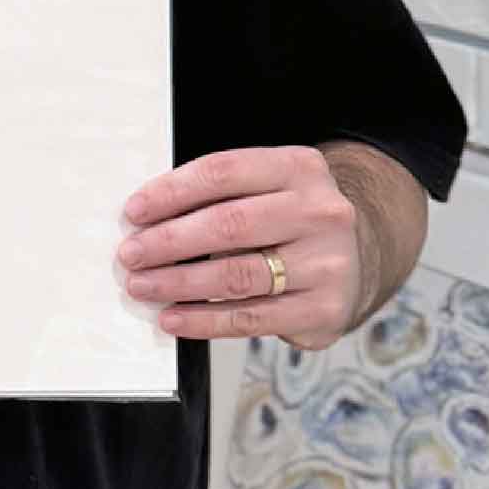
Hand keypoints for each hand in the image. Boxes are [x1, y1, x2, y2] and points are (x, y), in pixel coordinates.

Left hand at [116, 145, 361, 349]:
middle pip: (229, 224)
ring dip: (179, 283)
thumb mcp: (267, 186)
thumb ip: (219, 194)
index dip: (172, 192)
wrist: (357, 255)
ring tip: (142, 286)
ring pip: (237, 275)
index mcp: (298, 168)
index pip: (223, 172)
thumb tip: (146, 218)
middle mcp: (320, 212)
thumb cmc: (290, 217)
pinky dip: (205, 320)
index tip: (134, 211)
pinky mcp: (324, 309)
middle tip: (130, 254)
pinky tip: (173, 318)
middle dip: (169, 241)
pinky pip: (252, 317)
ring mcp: (326, 262)